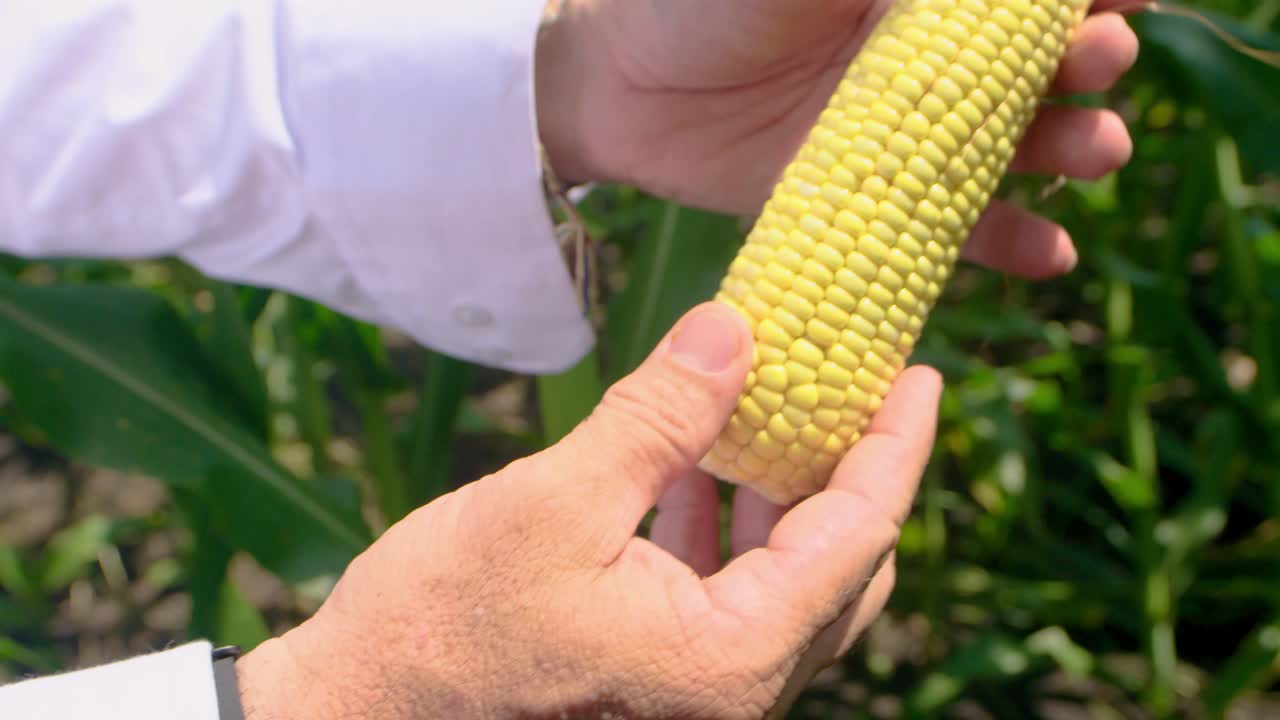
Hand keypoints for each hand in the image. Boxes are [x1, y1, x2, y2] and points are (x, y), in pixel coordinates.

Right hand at [235, 302, 941, 718]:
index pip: (858, 535)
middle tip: (858, 390)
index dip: (895, 446)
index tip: (919, 375)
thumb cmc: (445, 621)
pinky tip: (695, 471)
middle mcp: (735, 692)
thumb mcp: (556, 501)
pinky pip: (732, 601)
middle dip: (856, 473)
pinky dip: (731, 532)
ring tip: (777, 412)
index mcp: (730, 657)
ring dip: (790, 499)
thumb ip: (658, 417)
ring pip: (791, 587)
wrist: (360, 712)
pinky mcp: (660, 684)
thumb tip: (735, 330)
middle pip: (844, 570)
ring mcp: (700, 696)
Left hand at [537, 0, 1139, 278]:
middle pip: (1041, 67)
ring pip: (1015, 149)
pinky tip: (1048, 255)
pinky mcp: (870, 209)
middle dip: (1089, 66)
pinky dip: (1010, 244)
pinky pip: (956, 232)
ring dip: (1071, 151)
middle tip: (1096, 68)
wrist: (619, 88)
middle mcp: (923, 62)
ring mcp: (901, 139)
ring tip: (1094, 154)